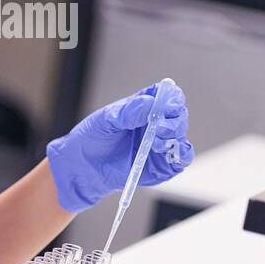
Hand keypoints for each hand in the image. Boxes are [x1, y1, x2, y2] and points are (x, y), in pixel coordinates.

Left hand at [45, 79, 193, 212]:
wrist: (83, 168)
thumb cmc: (92, 138)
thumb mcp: (105, 120)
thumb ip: (127, 112)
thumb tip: (148, 104)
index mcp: (144, 106)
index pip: (167, 95)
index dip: (171, 98)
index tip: (166, 105)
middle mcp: (156, 123)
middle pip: (178, 115)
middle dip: (174, 120)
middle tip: (160, 127)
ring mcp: (160, 143)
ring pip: (181, 136)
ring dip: (175, 137)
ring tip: (157, 143)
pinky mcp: (162, 165)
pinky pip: (181, 160)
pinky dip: (181, 156)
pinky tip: (169, 154)